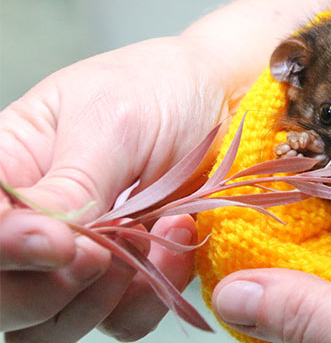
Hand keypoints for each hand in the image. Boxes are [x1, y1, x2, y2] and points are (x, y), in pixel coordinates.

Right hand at [0, 35, 225, 341]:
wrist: (227, 100)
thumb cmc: (161, 92)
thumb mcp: (111, 124)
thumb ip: (71, 184)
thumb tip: (37, 238)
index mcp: (10, 172)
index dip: (4, 252)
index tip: (59, 241)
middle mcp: (35, 223)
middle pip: (4, 297)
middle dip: (49, 287)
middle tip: (103, 249)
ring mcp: (80, 257)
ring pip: (52, 324)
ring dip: (101, 296)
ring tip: (149, 233)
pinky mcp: (129, 277)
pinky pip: (120, 321)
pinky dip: (147, 296)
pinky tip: (175, 238)